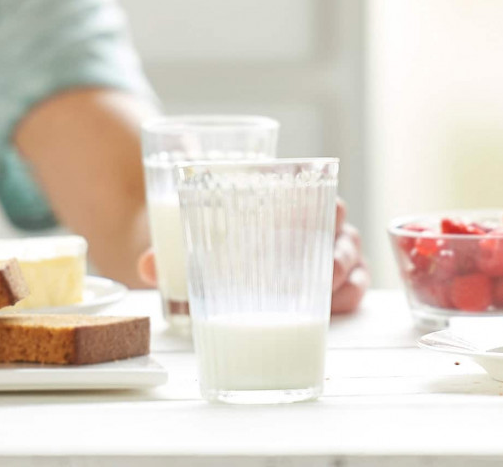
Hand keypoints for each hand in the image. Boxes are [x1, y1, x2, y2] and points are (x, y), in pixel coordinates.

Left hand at [135, 197, 369, 314]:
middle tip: (325, 267)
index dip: (325, 202)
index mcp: (286, 200)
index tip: (324, 213)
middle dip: (338, 247)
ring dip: (345, 275)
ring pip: (351, 257)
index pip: (317, 190)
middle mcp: (314, 223)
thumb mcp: (190, 239)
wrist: (210, 252)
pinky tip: (332, 311)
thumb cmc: (209, 237)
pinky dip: (349, 298)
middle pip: (340, 227)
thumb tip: (147, 266)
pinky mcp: (334, 283)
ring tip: (327, 294)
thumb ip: (170, 252)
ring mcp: (327, 252)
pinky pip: (355, 287)